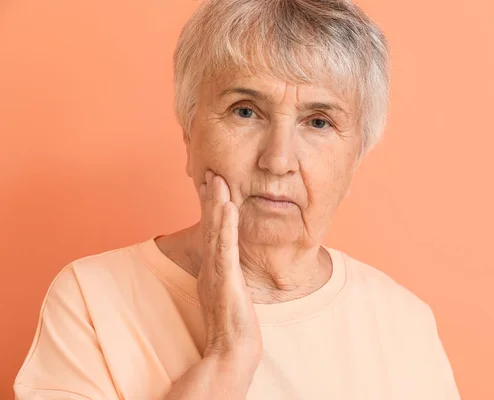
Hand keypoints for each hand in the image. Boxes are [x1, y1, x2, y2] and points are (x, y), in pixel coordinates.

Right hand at [197, 170, 262, 369]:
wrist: (232, 350)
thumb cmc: (234, 327)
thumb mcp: (230, 296)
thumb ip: (228, 280)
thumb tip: (231, 271)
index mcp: (212, 269)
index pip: (210, 232)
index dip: (210, 208)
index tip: (210, 185)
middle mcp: (210, 267)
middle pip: (209, 226)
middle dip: (209, 198)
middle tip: (208, 172)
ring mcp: (216, 272)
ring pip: (215, 231)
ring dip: (216, 204)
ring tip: (217, 179)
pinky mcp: (225, 279)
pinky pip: (225, 247)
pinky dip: (226, 225)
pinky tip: (229, 206)